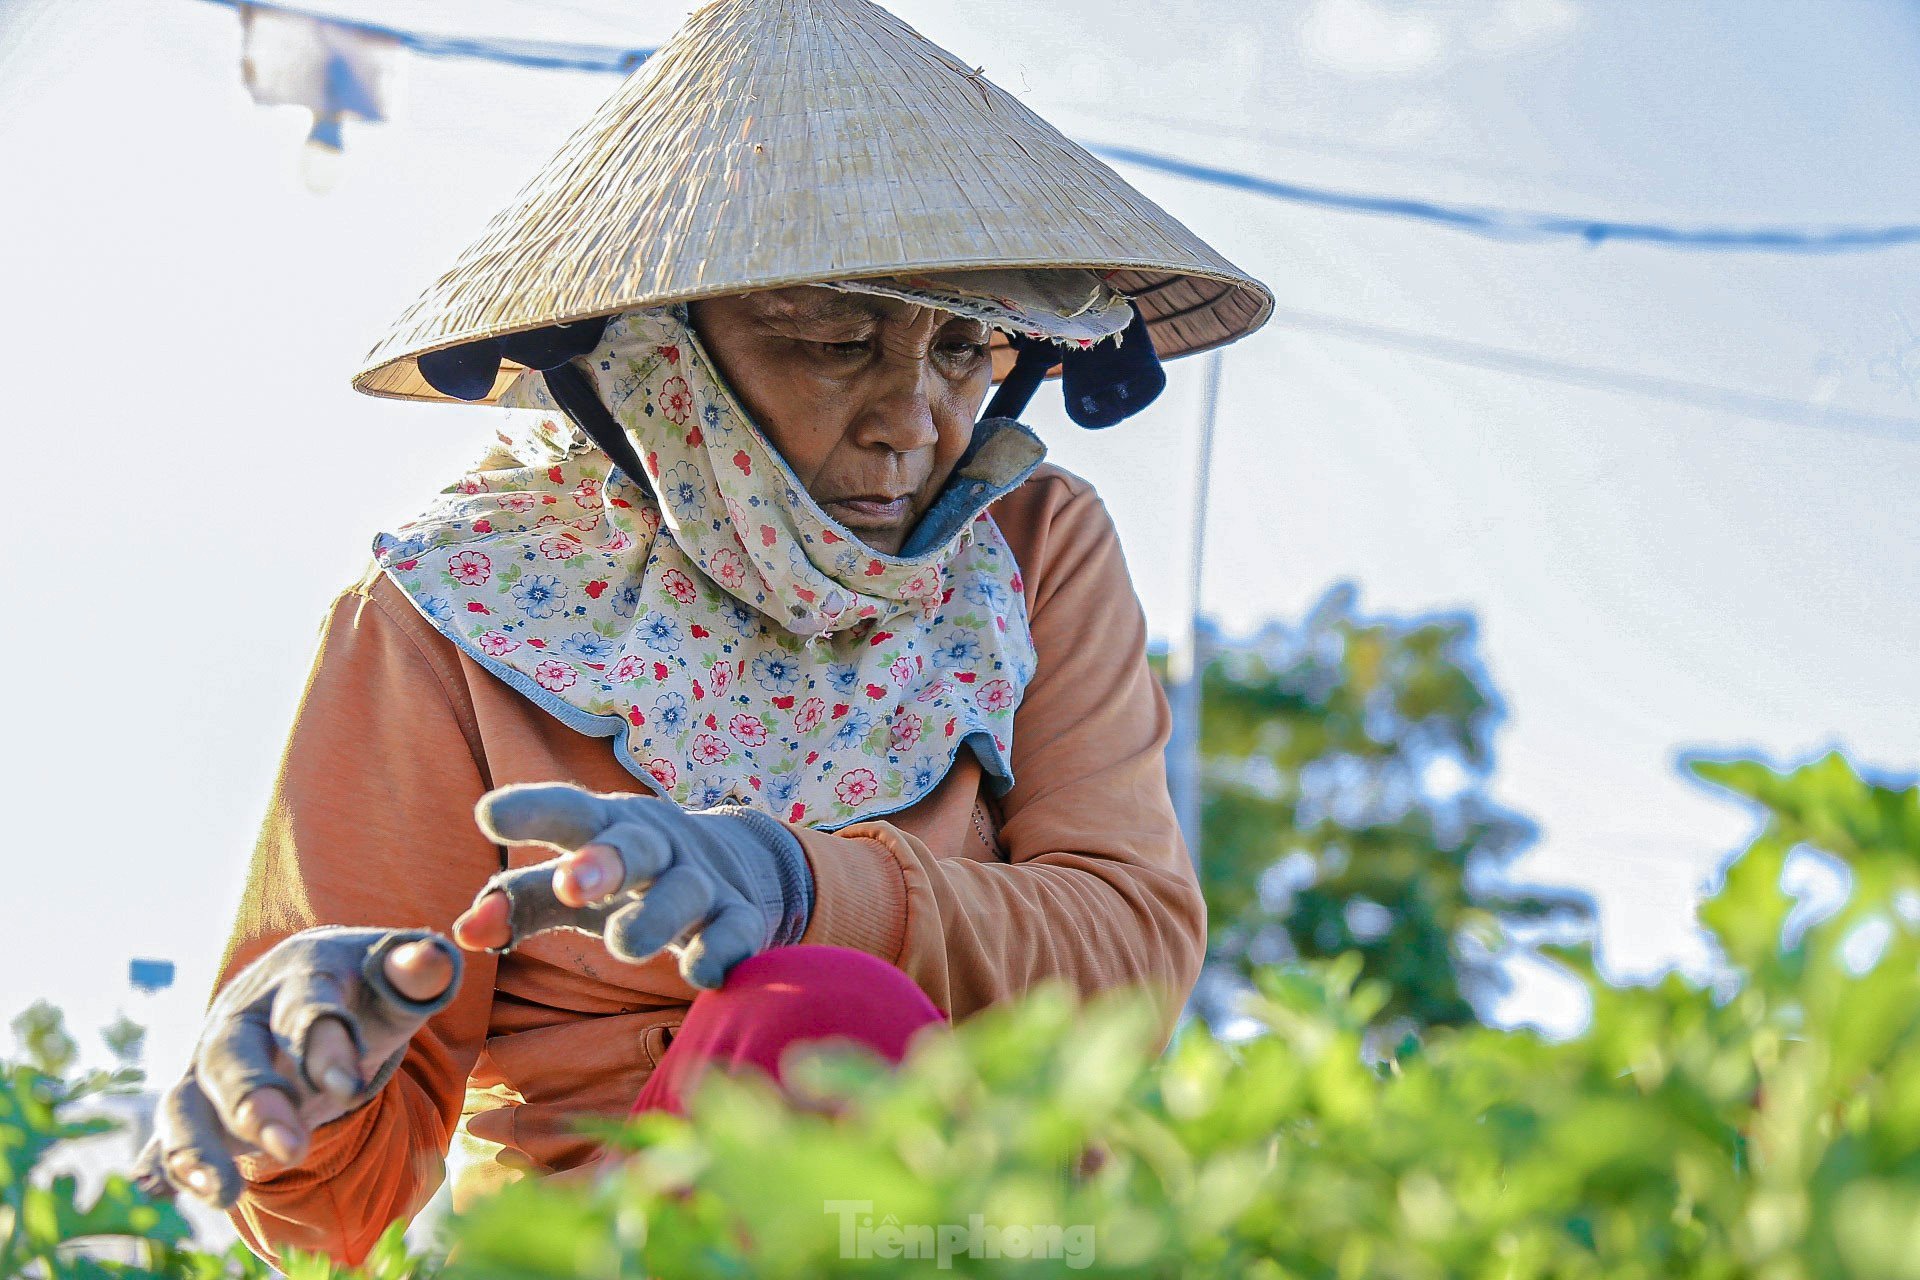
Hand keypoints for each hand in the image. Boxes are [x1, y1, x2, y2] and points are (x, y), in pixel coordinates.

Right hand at [133, 927, 459, 1206]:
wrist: (317, 982)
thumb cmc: (368, 989)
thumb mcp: (396, 982)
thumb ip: (418, 973)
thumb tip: (433, 959)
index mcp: (303, 974)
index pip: (307, 1005)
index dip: (325, 1046)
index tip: (348, 1088)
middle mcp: (247, 1012)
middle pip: (236, 1052)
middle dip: (256, 1101)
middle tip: (289, 1148)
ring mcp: (214, 1055)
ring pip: (189, 1096)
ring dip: (199, 1146)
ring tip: (225, 1195)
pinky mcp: (200, 1098)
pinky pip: (173, 1130)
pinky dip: (169, 1160)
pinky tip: (168, 1189)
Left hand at [452, 783, 812, 989]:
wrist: (742, 864)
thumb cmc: (629, 878)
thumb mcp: (574, 884)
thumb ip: (520, 902)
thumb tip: (462, 934)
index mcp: (606, 830)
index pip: (568, 813)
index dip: (530, 810)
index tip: (487, 814)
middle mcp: (656, 849)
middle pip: (633, 846)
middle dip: (605, 861)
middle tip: (572, 883)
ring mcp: (702, 883)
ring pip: (683, 892)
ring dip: (655, 915)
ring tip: (624, 944)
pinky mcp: (742, 918)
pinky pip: (737, 932)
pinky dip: (723, 950)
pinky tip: (703, 973)